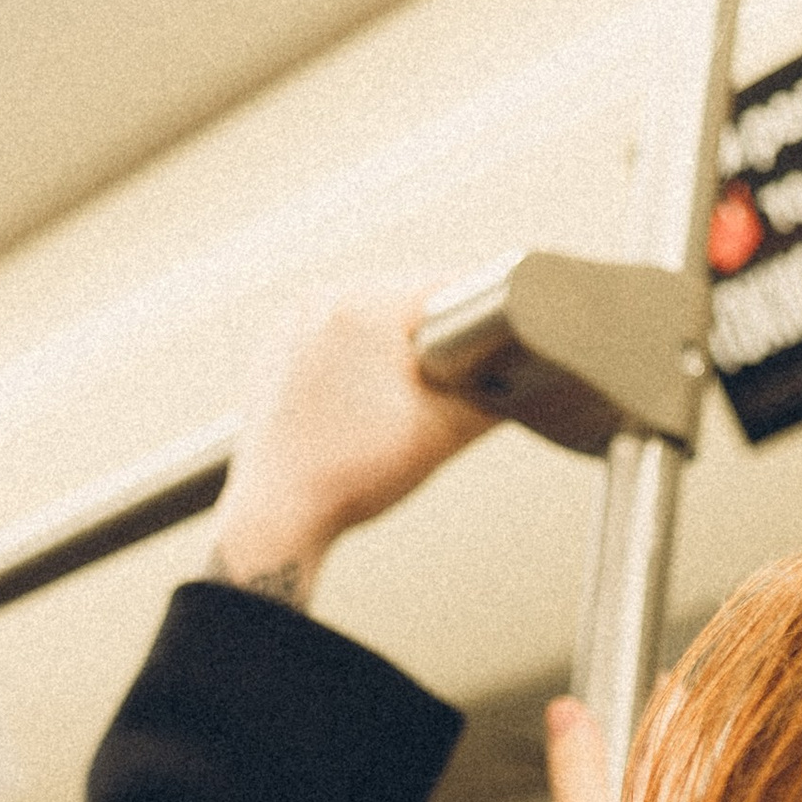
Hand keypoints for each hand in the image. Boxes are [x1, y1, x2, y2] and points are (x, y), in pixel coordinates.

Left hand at [207, 290, 496, 610]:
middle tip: (445, 386)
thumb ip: (495, 397)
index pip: (448, 286)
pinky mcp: (276, 352)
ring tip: (398, 402)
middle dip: (434, 337)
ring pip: (369, 320)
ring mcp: (292, 325)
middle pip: (406, 300)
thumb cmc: (347, 476)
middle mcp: (322, 301)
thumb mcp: (444, 433)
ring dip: (394, 349)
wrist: (279, 515)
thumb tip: (525, 378)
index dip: (483, 315)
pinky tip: (361, 405)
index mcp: (365, 305)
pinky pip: (333, 341)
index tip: (496, 338)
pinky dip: (355, 363)